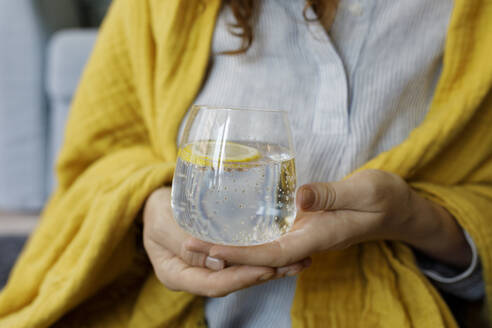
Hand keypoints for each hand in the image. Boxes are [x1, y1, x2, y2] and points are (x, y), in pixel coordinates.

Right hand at [143, 187, 309, 296]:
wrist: (153, 203)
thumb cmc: (155, 210)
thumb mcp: (163, 224)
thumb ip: (185, 244)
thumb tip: (219, 263)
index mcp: (177, 275)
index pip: (214, 285)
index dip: (241, 278)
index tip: (266, 269)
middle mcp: (195, 276)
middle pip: (233, 281)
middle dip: (264, 275)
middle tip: (294, 265)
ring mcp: (206, 267)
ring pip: (241, 272)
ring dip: (270, 268)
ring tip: (300, 262)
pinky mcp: (217, 255)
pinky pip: (241, 259)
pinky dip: (262, 256)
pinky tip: (284, 252)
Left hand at [187, 170, 471, 268]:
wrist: (397, 209)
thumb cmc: (385, 198)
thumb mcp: (366, 191)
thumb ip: (333, 194)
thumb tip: (299, 198)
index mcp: (317, 236)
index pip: (270, 252)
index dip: (238, 254)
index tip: (208, 249)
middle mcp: (305, 239)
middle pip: (258, 255)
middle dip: (223, 253)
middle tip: (185, 243)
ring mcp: (304, 234)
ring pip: (261, 248)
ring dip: (230, 246)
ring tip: (196, 239)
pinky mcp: (304, 225)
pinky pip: (271, 236)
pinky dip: (247, 236)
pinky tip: (229, 229)